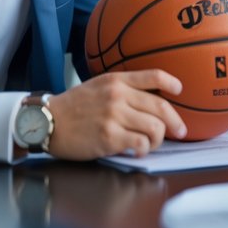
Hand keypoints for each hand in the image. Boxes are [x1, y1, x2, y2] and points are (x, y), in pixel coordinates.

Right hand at [44, 69, 186, 160]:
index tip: (180, 90)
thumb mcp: (98, 86)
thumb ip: (122, 89)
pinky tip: (138, 151)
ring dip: (159, 139)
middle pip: (161, 107)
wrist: (47, 121)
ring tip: (151, 143)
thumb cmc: (73, 107)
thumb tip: (150, 100)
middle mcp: (118, 96)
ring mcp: (114, 116)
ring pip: (155, 128)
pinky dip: (144, 149)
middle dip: (175, 122)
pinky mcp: (110, 137)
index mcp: (116, 80)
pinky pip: (140, 143)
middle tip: (180, 131)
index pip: (154, 76)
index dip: (172, 83)